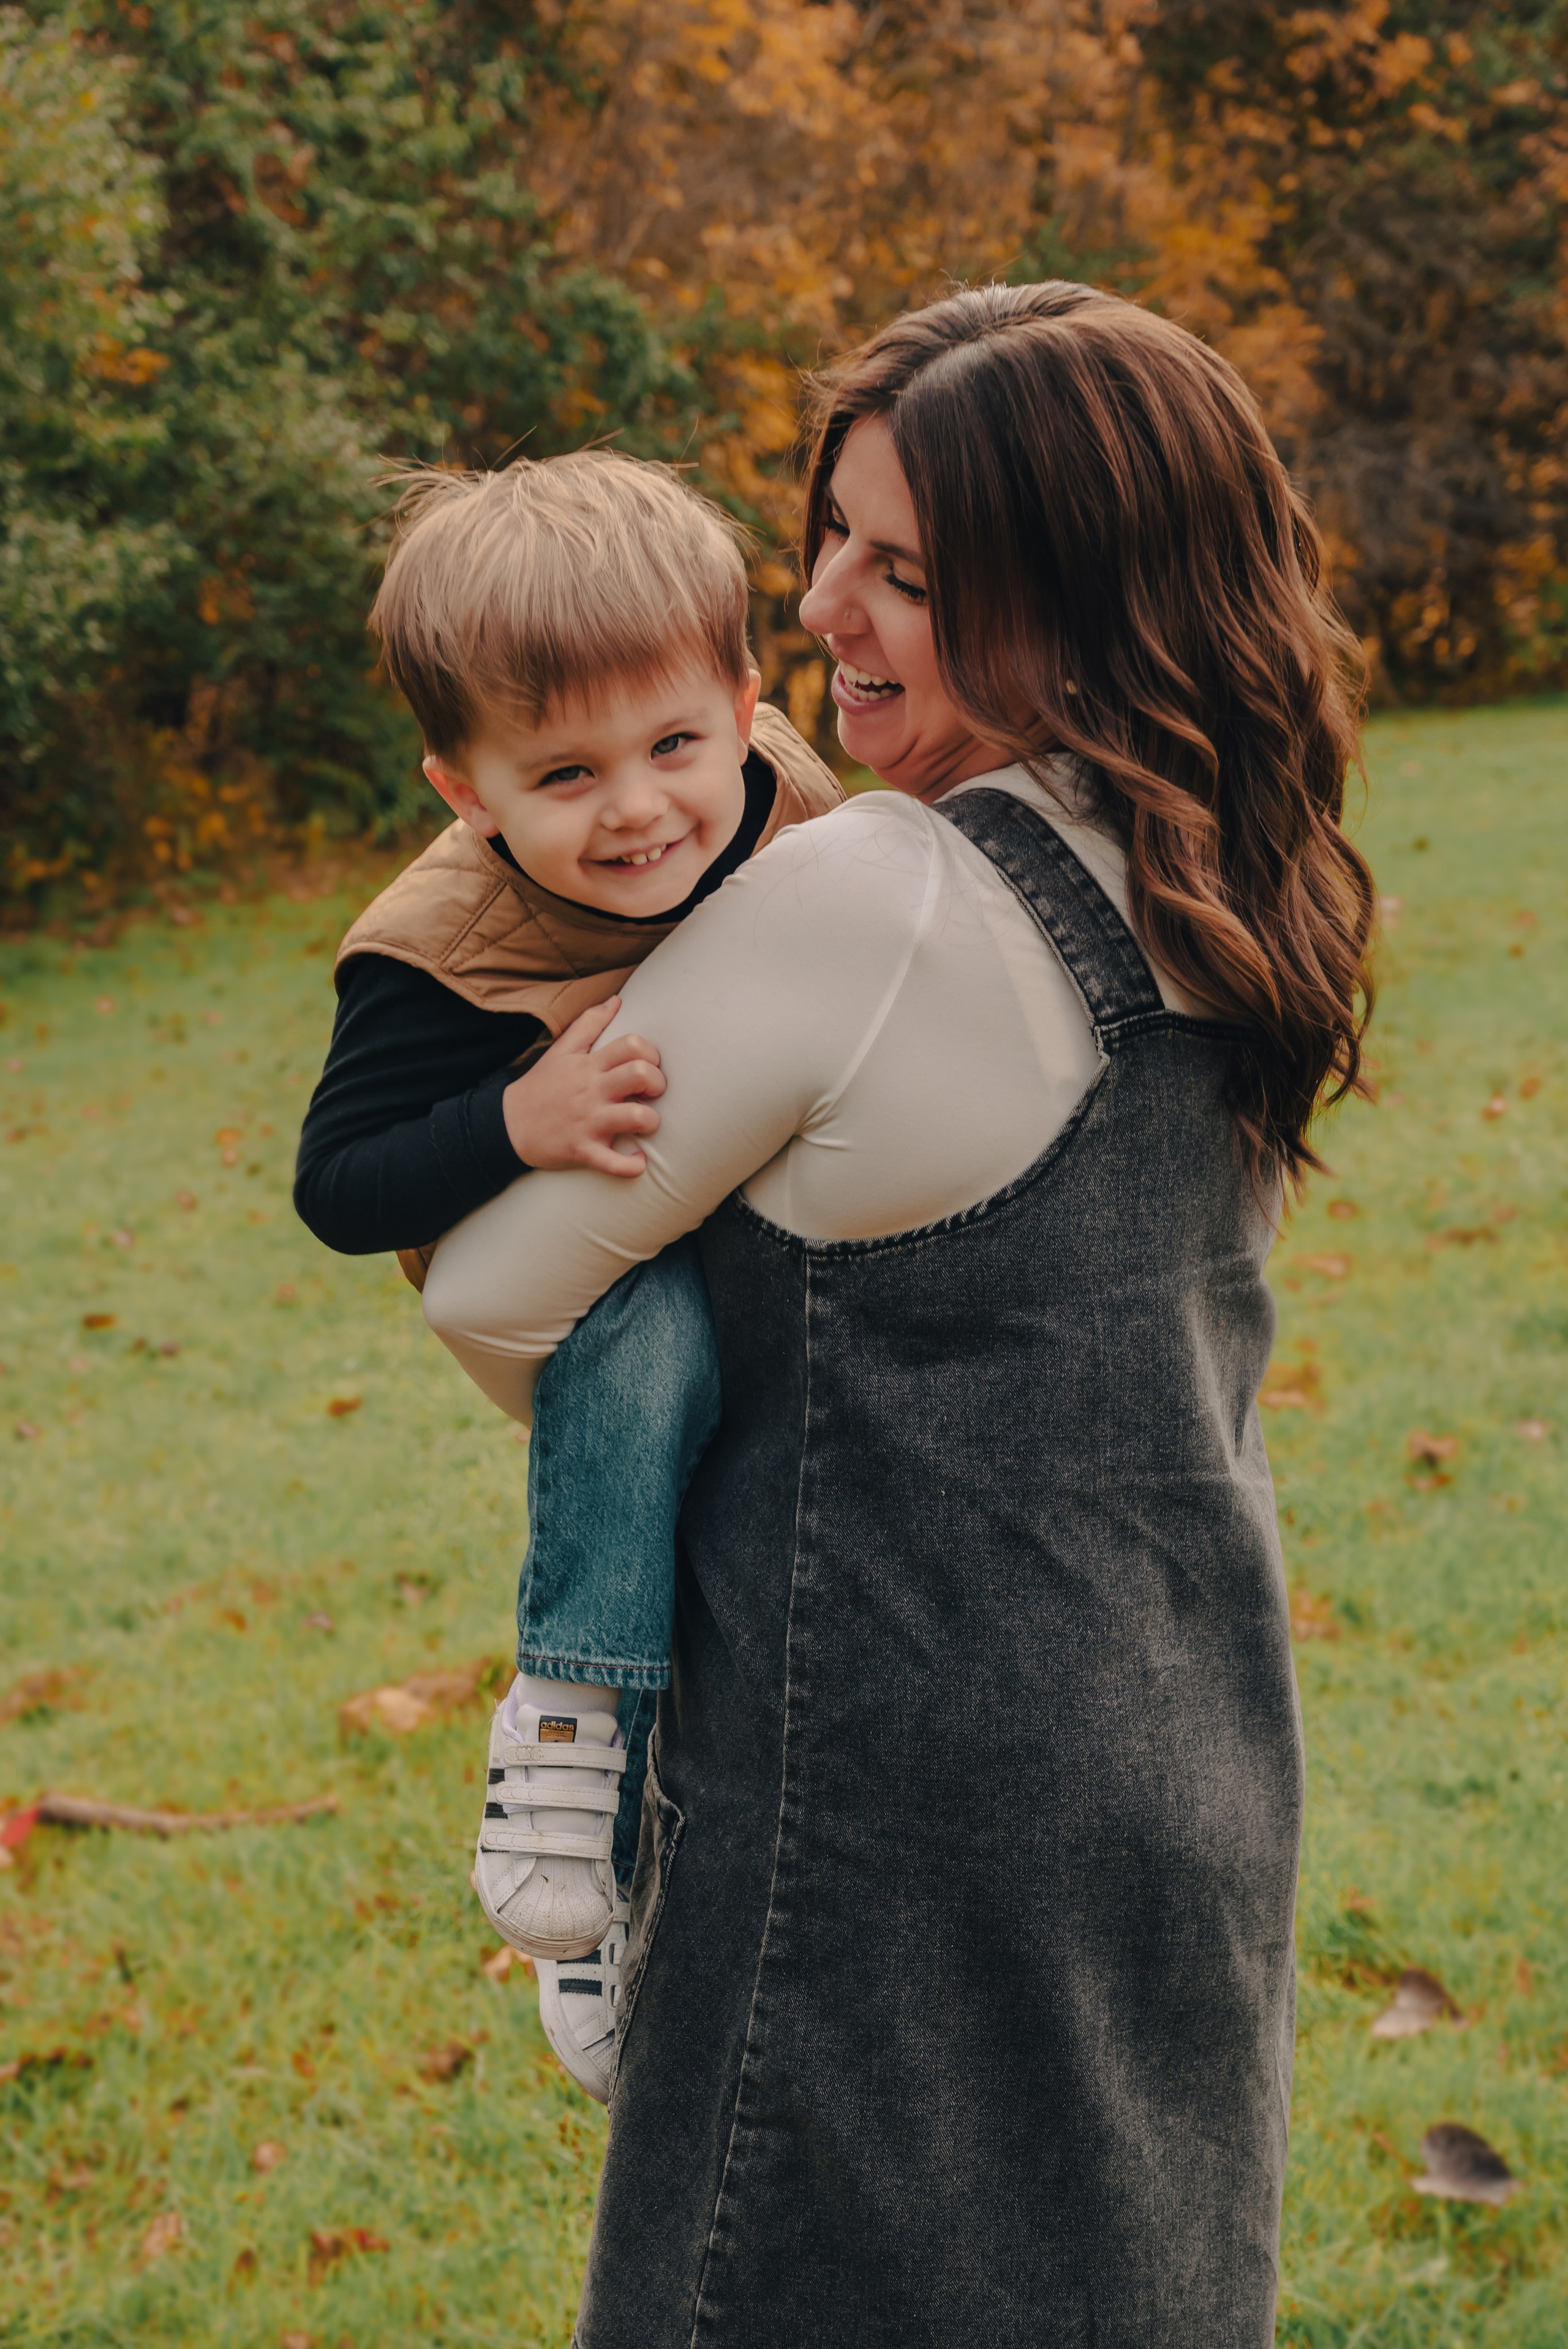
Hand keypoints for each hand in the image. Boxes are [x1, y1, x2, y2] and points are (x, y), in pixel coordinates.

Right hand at [502, 998, 664, 1176]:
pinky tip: (638, 1161)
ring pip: (637, 1117)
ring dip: (651, 1122)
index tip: (648, 1066)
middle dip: (658, 1083)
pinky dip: (633, 1166)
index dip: (651, 1054)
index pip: (633, 1046)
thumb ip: (589, 1023)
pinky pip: (614, 1163)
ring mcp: (587, 1122)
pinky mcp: (582, 1151)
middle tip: (651, 1093)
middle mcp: (591, 1091)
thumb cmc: (541, 1086)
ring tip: (645, 1125)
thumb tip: (616, 1000)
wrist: (506, 1125)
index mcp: (588, 1065)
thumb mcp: (561, 1049)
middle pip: (642, 1075)